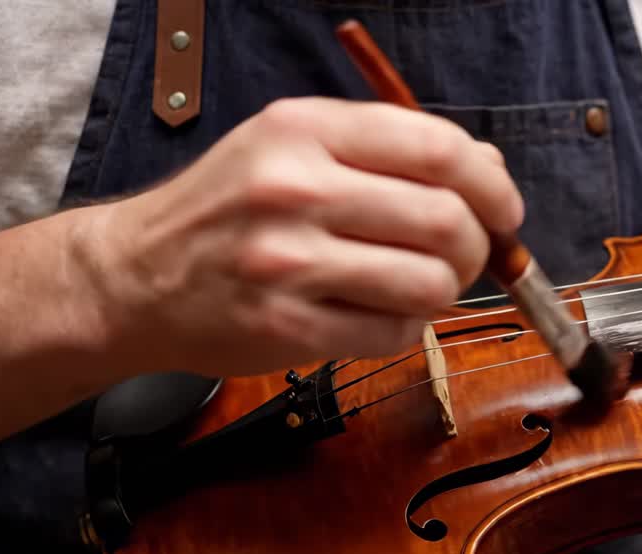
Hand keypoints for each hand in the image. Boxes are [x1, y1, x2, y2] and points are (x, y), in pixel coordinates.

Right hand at [84, 97, 523, 376]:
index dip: (492, 185)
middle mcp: (295, 189)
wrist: (137, 277)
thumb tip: (489, 170)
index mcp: (305, 130)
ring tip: (417, 285)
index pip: (438, 150)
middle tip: (464, 256)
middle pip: (447, 221)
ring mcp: (288, 262)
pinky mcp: (287, 327)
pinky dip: (405, 329)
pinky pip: (394, 334)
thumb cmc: (228, 209)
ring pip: (431, 284)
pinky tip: (377, 313)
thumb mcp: (296, 147)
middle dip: (477, 246)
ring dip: (444, 291)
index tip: (504, 209)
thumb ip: (389, 150)